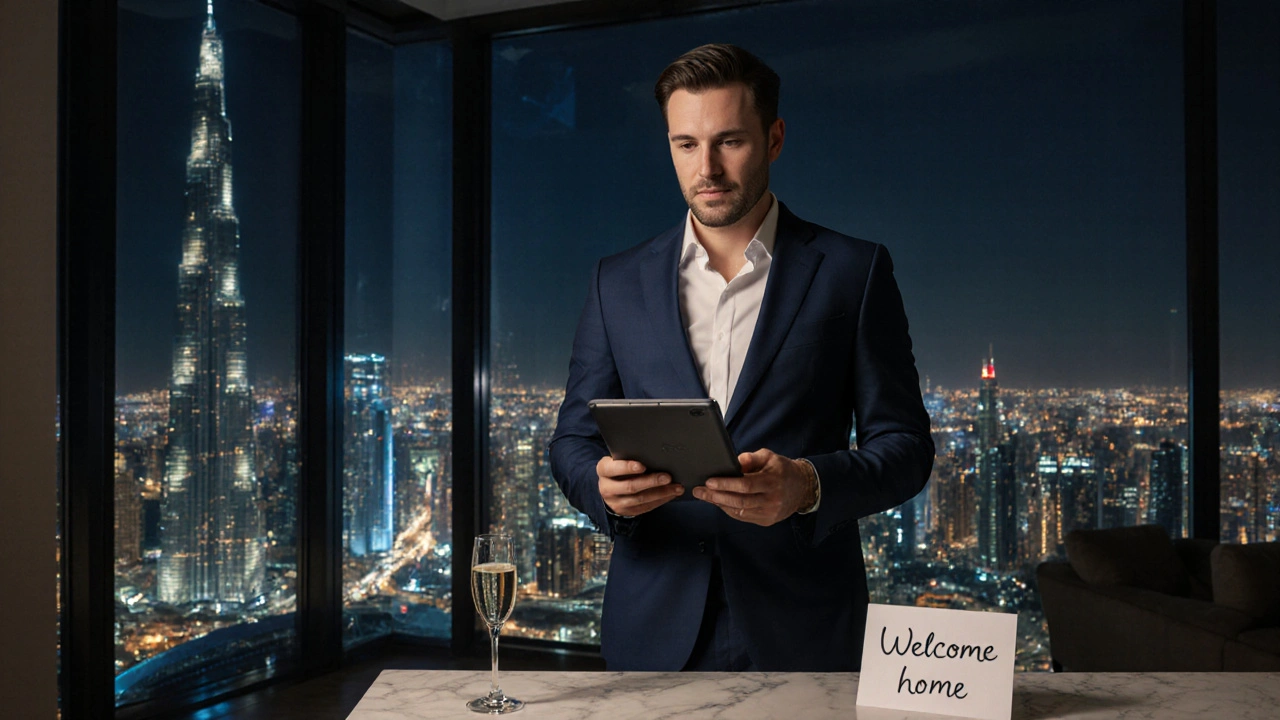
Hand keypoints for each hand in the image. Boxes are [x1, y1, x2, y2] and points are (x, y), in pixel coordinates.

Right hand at [597, 456, 683, 515]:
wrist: (610, 487)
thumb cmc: (619, 467)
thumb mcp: (617, 459)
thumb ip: (629, 456)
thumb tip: (654, 452)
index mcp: (603, 470)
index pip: (612, 469)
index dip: (627, 467)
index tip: (643, 466)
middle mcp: (606, 487)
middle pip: (630, 486)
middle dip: (651, 481)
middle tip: (668, 477)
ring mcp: (616, 502)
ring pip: (640, 499)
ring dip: (661, 493)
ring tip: (676, 487)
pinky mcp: (626, 512)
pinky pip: (646, 507)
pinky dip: (661, 500)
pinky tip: (672, 494)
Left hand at [692, 449, 816, 525]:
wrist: (802, 488)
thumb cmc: (782, 470)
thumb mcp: (769, 457)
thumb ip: (750, 458)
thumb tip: (731, 463)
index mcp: (773, 481)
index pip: (746, 485)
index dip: (726, 484)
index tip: (709, 481)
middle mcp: (772, 499)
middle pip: (739, 500)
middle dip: (716, 496)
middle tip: (699, 491)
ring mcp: (769, 513)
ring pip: (740, 511)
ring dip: (719, 504)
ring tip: (704, 496)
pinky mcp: (767, 521)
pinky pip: (743, 516)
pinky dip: (729, 509)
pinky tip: (718, 502)